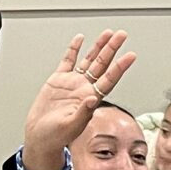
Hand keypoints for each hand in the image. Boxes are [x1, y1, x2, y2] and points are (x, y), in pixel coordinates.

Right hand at [23, 30, 133, 169]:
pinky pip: (68, 61)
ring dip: (98, 46)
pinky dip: (73, 49)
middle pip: (102, 64)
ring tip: (108, 33)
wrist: (40, 136)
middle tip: (122, 35)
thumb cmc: (57, 136)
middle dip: (112, 49)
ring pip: (89, 60)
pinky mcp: (58, 80)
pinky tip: (80, 39)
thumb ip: (83, 112)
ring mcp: (72, 83)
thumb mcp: (71, 126)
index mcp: (91, 99)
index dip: (120, 67)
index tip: (130, 55)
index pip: (110, 79)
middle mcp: (84, 88)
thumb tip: (93, 99)